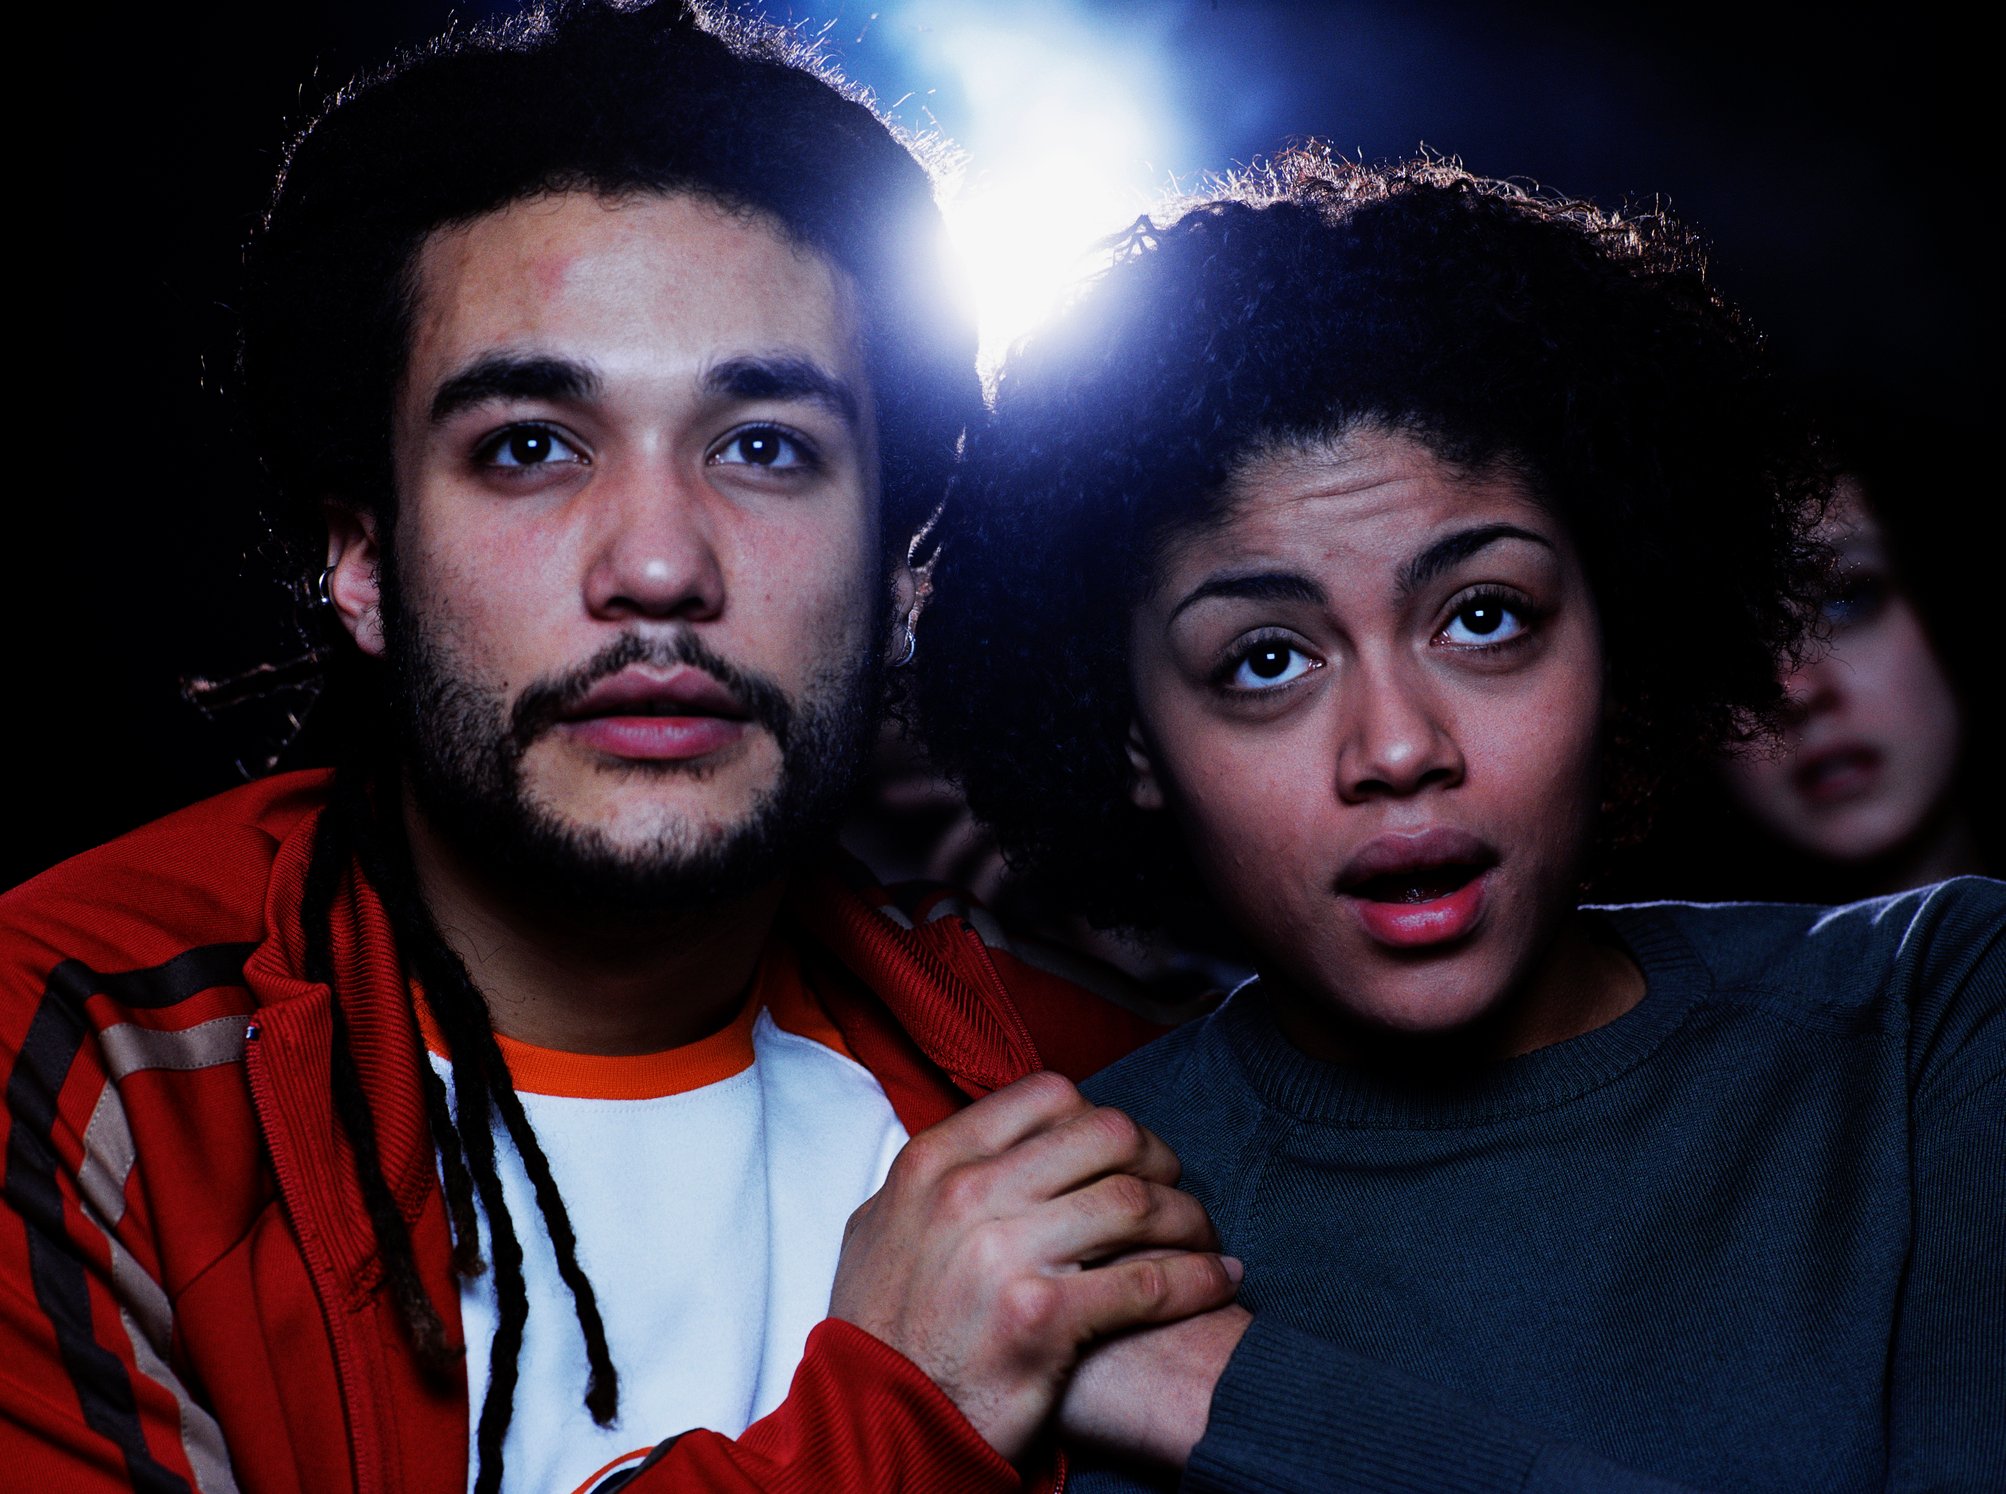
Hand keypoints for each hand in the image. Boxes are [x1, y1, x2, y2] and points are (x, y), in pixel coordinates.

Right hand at [828, 1071, 1239, 1462]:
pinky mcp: (1043, 1318)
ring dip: (1189, 1218)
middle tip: (1172, 1187)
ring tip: (1204, 1238)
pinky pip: (1149, 1280)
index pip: (1047, 1095)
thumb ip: (933, 1178)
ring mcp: (1005, 1253)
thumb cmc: (880, 1329)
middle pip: (1105, 1135)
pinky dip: (1198, 1278)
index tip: (1120, 1150)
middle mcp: (968, 1194)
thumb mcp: (880, 1228)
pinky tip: (1217, 1281)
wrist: (870, 1422)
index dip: (1099, 1116)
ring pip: (1136, 1202)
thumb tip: (983, 1145)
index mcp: (934, 1161)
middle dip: (1156, 1157)